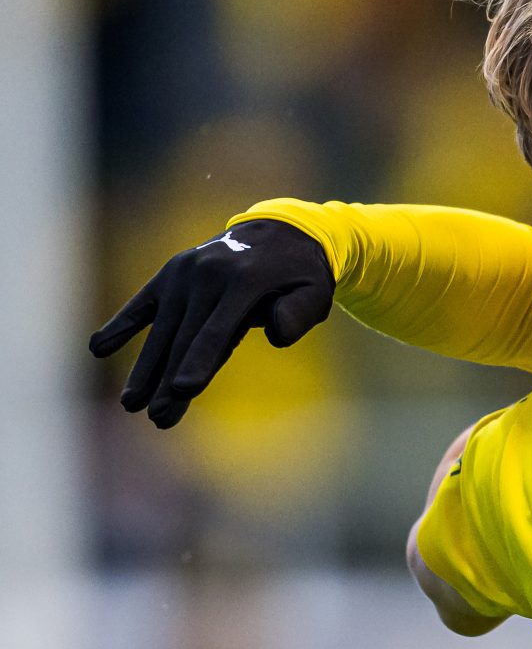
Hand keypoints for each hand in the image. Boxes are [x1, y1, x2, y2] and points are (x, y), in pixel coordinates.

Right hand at [89, 220, 333, 427]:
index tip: (182, 390)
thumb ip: (298, 314)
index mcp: (244, 281)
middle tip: (157, 417)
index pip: (217, 331)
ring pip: (162, 329)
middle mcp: (208, 275)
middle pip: (185, 338)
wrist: (279, 231)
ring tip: (131, 404)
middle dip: (168, 380)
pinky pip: (142, 304)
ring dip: (145, 368)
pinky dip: (120, 325)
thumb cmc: (300, 274)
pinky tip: (98, 348)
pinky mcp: (169, 275)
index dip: (199, 361)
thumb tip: (274, 336)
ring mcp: (184, 274)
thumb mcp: (315, 291)